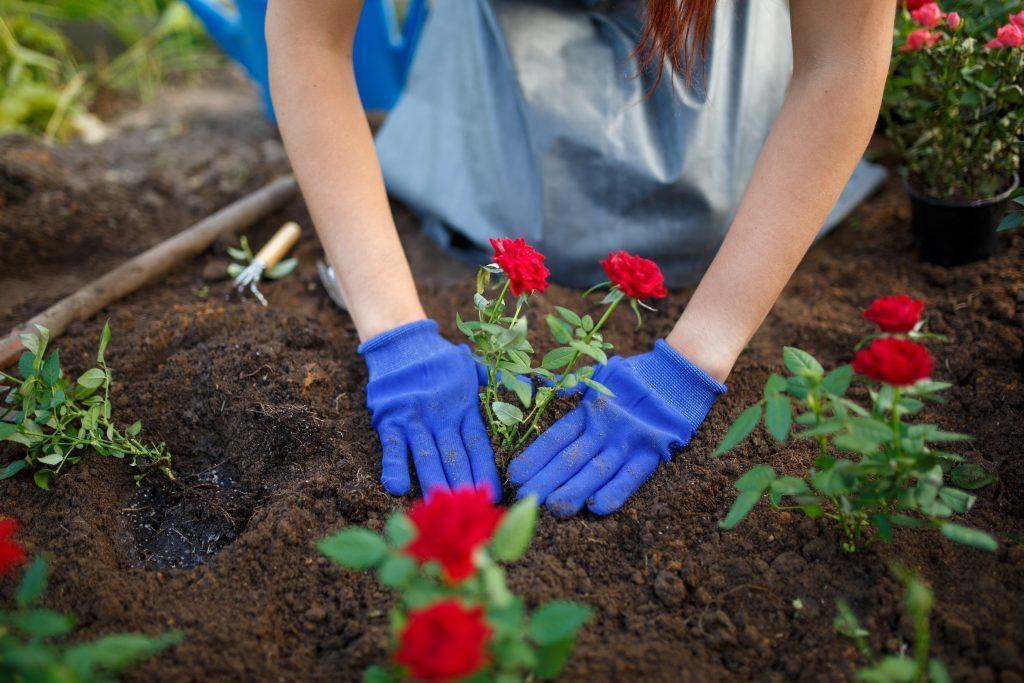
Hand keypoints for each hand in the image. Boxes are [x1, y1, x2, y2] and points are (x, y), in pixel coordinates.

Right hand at [359, 320, 499, 499]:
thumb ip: (496, 381)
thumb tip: (532, 381)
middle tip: (471, 509)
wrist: (402, 341)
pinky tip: (398, 487)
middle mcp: (441, 417)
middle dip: (463, 483)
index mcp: (464, 409)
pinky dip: (394, 464)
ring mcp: (414, 419)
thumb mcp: (472, 367)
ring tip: (442, 504)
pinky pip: (392, 445)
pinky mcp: (389, 419)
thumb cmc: (442, 360)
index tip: (495, 493)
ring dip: (434, 480)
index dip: (485, 469)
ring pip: (426, 454)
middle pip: (454, 455)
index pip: (478, 444)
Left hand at [508, 340, 725, 515]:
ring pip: (596, 470)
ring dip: (575, 490)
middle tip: (525, 499)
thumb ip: (574, 389)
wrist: (680, 372)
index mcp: (589, 411)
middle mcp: (606, 427)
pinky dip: (615, 491)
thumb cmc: (634, 378)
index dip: (535, 456)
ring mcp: (629, 440)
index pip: (556, 437)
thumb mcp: (600, 378)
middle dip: (546, 480)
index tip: (515, 474)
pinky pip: (632, 475)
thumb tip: (537, 387)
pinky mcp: (652, 451)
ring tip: (554, 508)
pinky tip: (596, 507)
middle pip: (571, 458)